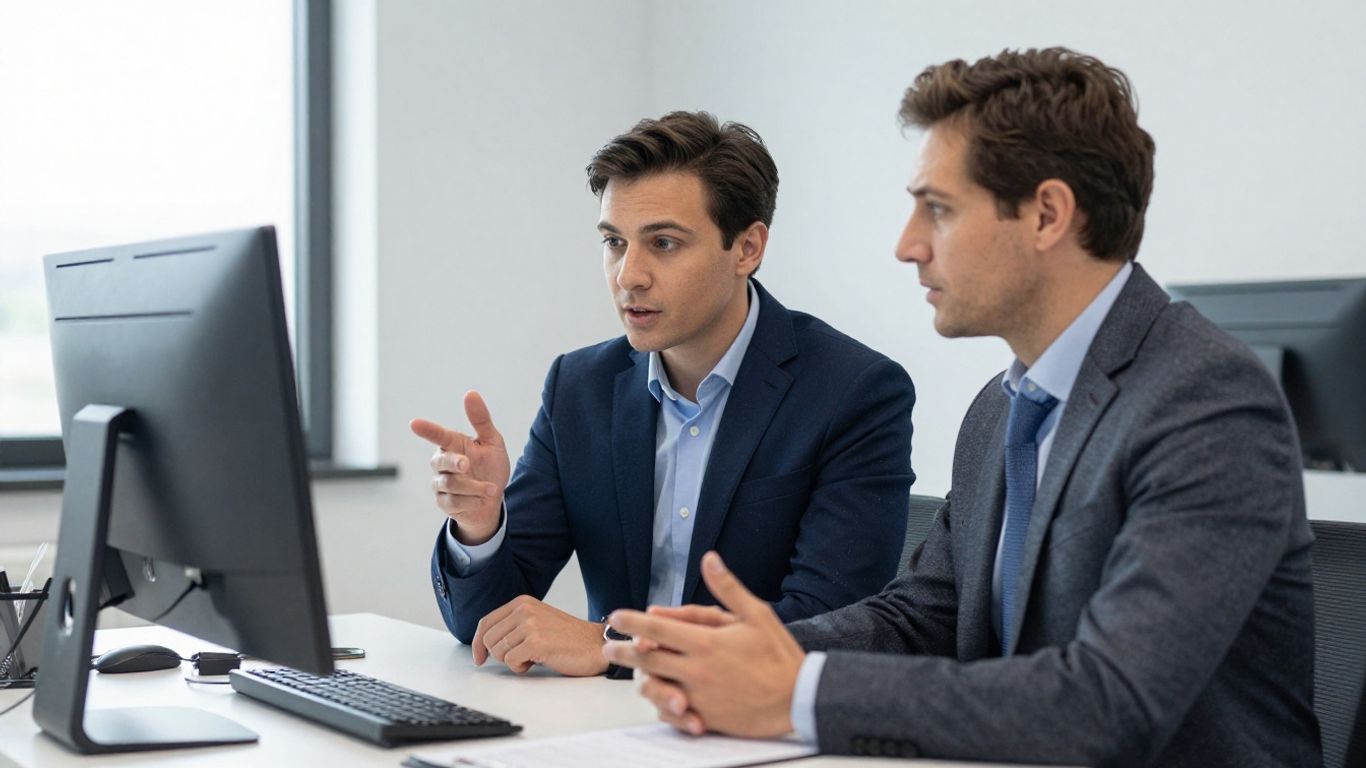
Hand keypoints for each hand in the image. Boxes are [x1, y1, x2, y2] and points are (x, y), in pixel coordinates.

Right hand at [410, 391, 508, 544]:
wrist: (493, 500)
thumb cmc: (491, 467)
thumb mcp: (492, 442)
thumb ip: (481, 420)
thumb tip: (471, 393)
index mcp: (453, 445)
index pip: (438, 435)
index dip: (427, 430)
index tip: (414, 424)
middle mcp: (442, 464)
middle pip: (440, 461)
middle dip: (454, 462)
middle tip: (467, 464)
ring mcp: (440, 484)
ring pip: (449, 484)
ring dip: (474, 486)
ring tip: (492, 489)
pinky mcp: (443, 502)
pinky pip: (453, 502)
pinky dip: (472, 501)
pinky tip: (482, 499)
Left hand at [472, 595, 608, 676]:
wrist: (595, 644)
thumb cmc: (568, 638)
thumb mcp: (537, 621)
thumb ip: (514, 625)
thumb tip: (486, 643)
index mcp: (522, 602)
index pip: (486, 622)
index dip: (478, 642)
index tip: (479, 657)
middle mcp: (524, 610)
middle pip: (488, 639)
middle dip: (499, 655)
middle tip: (519, 657)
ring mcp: (530, 625)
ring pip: (498, 651)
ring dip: (512, 661)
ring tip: (532, 657)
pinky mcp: (536, 642)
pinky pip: (511, 661)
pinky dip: (520, 667)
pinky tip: (536, 662)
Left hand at [603, 552, 804, 737]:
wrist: (799, 698)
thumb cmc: (779, 655)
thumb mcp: (757, 614)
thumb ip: (727, 588)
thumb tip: (709, 559)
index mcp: (706, 642)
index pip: (657, 629)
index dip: (632, 622)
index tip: (616, 617)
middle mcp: (697, 670)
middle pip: (646, 660)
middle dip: (623, 652)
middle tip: (608, 647)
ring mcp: (699, 696)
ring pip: (655, 687)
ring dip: (638, 678)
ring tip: (631, 672)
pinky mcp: (705, 717)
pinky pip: (673, 710)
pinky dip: (662, 702)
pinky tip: (658, 695)